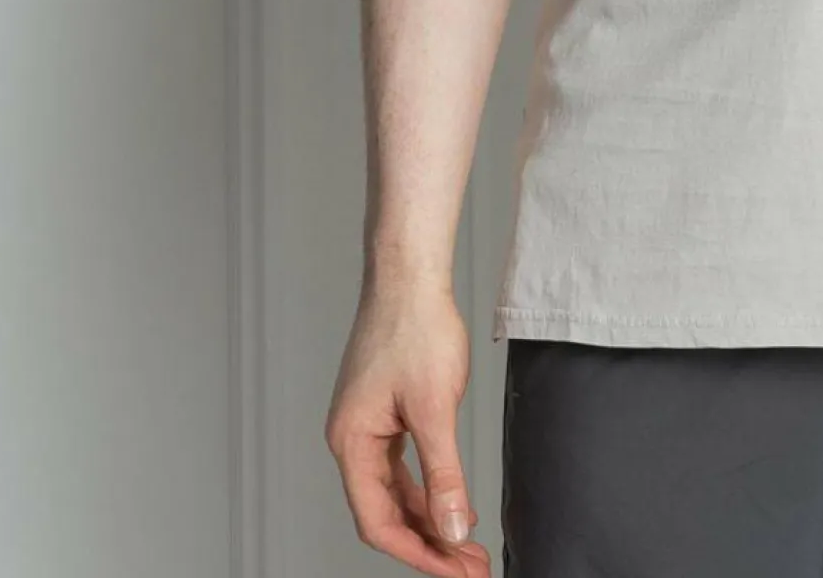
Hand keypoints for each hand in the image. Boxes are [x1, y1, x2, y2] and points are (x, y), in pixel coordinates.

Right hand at [324, 279, 493, 574]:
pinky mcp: (384, 412)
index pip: (378, 522)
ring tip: (467, 546)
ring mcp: (366, 426)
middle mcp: (352, 440)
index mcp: (352, 443)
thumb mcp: (435, 407)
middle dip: (428, 543)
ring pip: (395, 492)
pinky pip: (401, 467)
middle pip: (385, 513)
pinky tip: (454, 502)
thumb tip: (454, 529)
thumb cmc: (417, 329)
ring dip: (430, 519)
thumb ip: (444, 473)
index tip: (455, 571)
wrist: (411, 274)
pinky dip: (427, 489)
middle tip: (470, 567)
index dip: (417, 552)